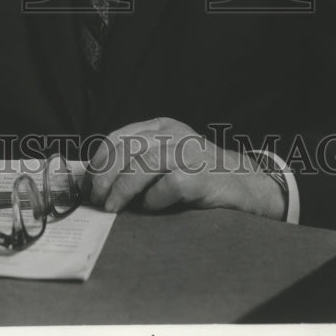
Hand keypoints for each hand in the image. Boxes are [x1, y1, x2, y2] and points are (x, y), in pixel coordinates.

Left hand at [86, 117, 284, 219]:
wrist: (247, 185)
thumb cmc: (200, 175)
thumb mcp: (168, 157)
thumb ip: (139, 161)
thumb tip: (98, 180)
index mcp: (162, 127)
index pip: (119, 137)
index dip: (99, 161)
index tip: (88, 183)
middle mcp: (174, 135)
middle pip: (126, 149)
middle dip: (105, 176)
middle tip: (97, 199)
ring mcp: (189, 153)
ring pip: (143, 164)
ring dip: (122, 189)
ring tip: (113, 207)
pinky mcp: (201, 176)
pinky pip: (169, 185)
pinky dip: (154, 198)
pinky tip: (151, 207)